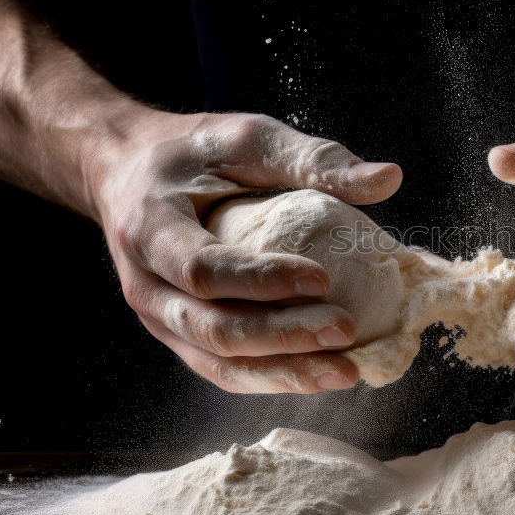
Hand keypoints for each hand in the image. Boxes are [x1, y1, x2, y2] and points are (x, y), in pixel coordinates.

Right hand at [93, 111, 401, 392]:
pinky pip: (223, 369)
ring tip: (346, 371)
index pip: (204, 269)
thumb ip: (311, 158)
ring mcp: (159, 318)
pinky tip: (321, 373)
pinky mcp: (179, 335)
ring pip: (219, 363)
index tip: (322, 278)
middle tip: (345, 331)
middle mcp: (146, 284)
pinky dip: (273, 377)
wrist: (126, 171)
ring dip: (284, 372)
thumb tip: (388, 179)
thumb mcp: (246, 137)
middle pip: (213, 329)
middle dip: (283, 337)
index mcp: (150, 229)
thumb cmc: (193, 152)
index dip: (261, 279)